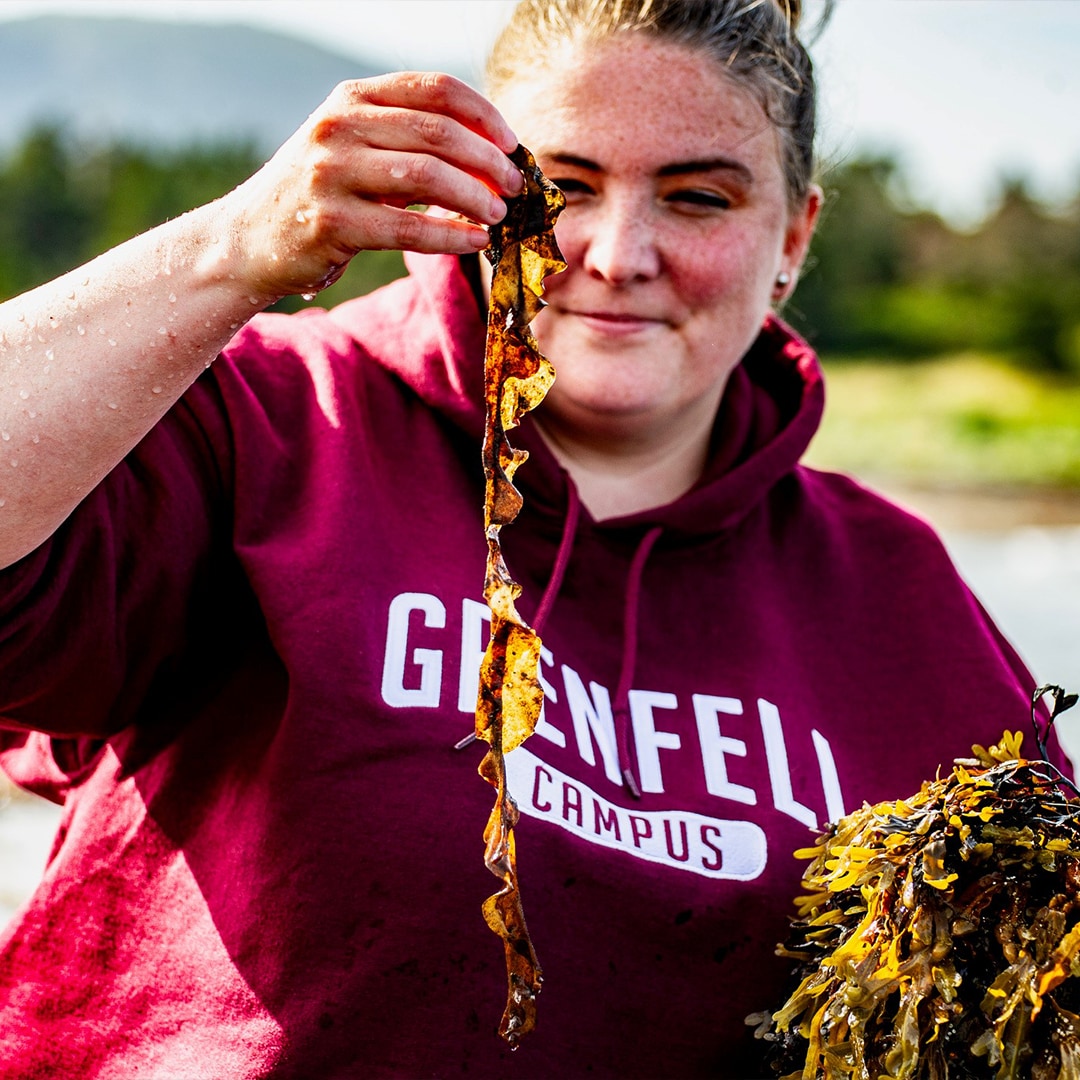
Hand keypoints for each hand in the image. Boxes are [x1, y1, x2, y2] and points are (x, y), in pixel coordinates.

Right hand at [216, 71, 523, 300]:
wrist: (249, 239)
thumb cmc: (318, 195)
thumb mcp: (354, 149)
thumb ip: (407, 142)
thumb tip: (487, 155)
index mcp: (352, 99)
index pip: (433, 88)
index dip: (482, 113)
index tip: (511, 142)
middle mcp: (339, 126)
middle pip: (437, 132)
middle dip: (487, 160)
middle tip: (514, 186)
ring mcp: (331, 173)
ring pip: (426, 176)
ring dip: (474, 197)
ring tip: (498, 214)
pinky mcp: (331, 223)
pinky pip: (407, 229)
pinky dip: (451, 235)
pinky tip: (476, 242)